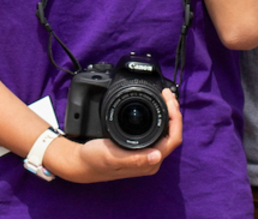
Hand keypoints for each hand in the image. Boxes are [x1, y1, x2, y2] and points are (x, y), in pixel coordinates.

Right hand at [53, 88, 182, 182]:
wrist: (82, 162)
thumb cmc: (95, 160)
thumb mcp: (111, 157)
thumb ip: (134, 158)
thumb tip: (157, 156)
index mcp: (148, 163)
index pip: (173, 139)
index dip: (175, 117)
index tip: (168, 99)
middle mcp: (151, 159)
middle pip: (173, 133)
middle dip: (174, 112)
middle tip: (167, 93)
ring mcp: (147, 154)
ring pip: (167, 132)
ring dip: (168, 113)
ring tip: (165, 97)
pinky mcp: (141, 148)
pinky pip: (158, 131)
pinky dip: (160, 117)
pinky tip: (156, 107)